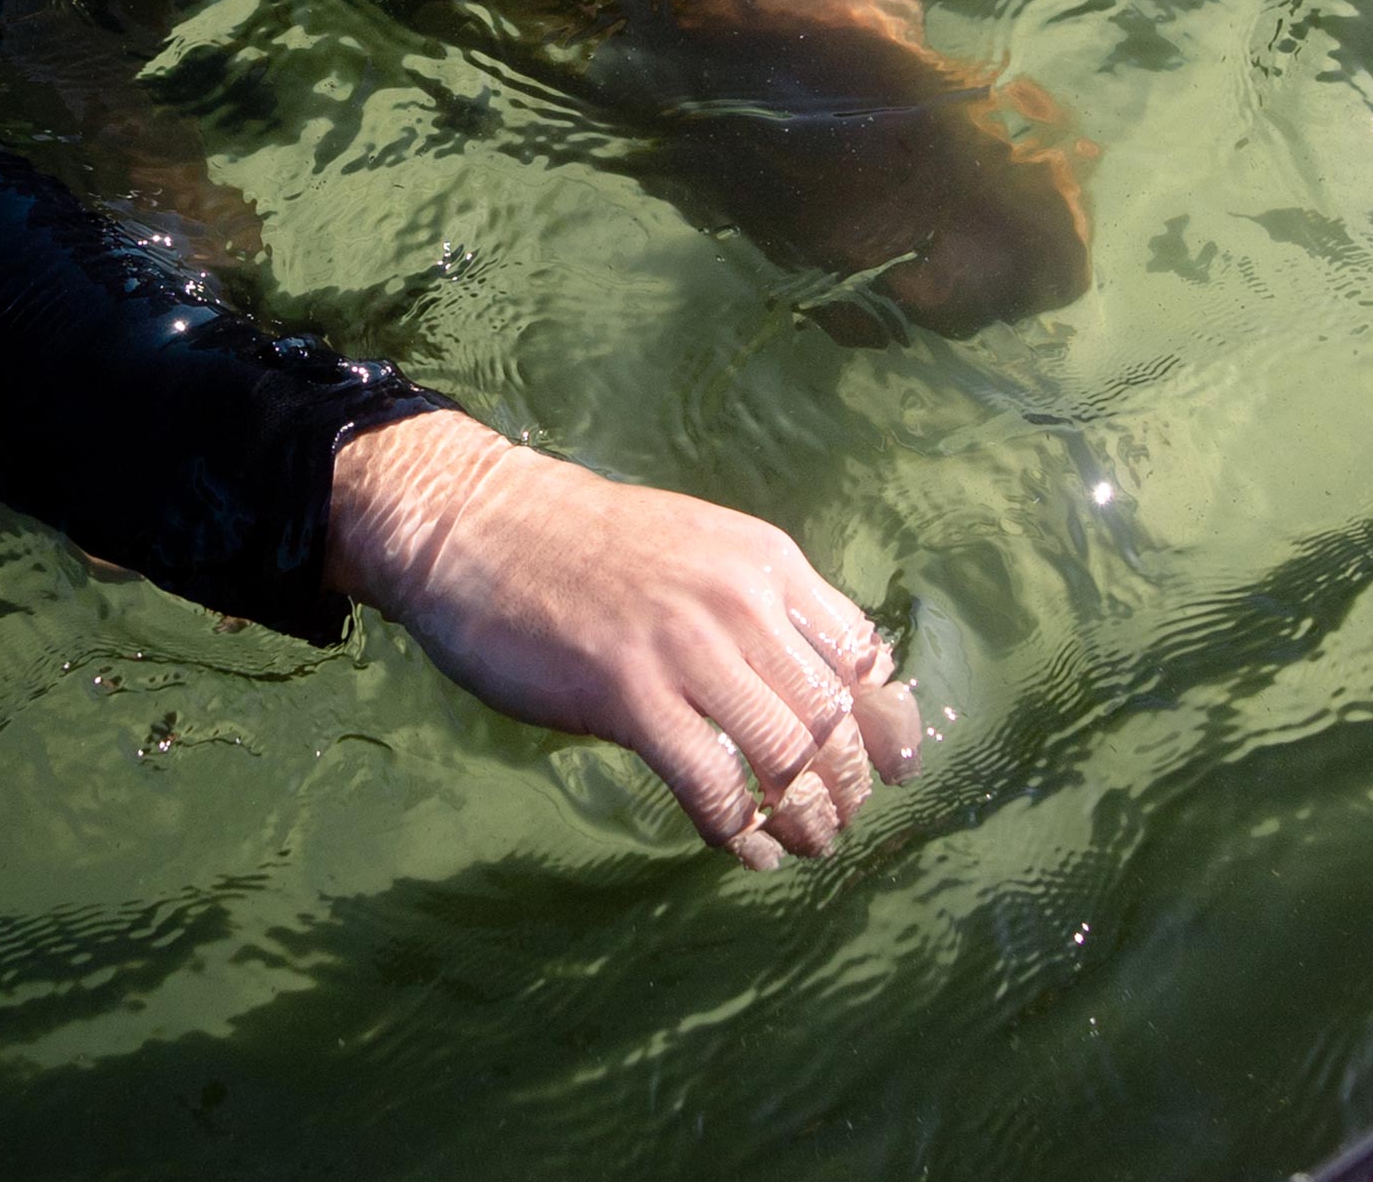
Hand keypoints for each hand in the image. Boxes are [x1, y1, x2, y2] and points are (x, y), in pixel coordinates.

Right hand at [326, 411, 919, 869]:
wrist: (479, 524)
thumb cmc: (580, 543)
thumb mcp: (695, 549)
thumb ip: (753, 604)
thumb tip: (811, 681)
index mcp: (764, 560)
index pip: (864, 653)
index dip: (889, 724)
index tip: (893, 769)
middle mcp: (740, 599)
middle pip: (836, 718)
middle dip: (850, 785)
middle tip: (834, 821)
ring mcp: (686, 646)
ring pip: (790, 758)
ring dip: (806, 818)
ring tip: (798, 844)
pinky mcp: (630, 694)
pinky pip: (714, 785)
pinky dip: (738, 830)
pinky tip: (739, 848)